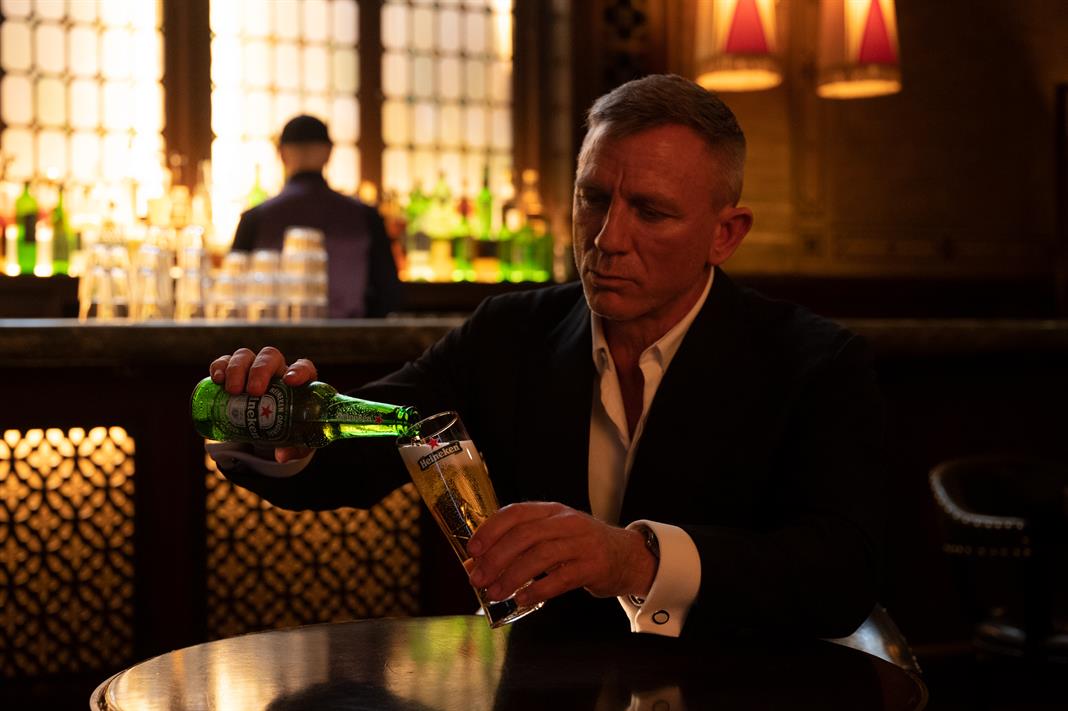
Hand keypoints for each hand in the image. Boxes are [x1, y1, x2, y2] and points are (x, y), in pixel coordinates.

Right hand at [208, 346, 318, 462]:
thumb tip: (281, 456)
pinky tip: (216, 379)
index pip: (303, 368)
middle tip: (253, 391)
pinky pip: (225, 362)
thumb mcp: (295, 441)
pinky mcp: (233, 373)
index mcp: (298, 383)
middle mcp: (276, 370)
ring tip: (232, 390)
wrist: (266, 428)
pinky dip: (219, 366)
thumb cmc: (287, 429)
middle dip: (260, 370)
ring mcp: (253, 369)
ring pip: (246, 356)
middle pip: (270, 357)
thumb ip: (294, 449)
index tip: (290, 381)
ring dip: (237, 368)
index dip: (298, 371)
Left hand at [466, 502, 656, 606]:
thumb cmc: (579, 546)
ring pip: (541, 556)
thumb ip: (521, 544)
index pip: (516, 513)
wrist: (625, 556)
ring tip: (495, 593)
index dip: (491, 529)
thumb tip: (479, 562)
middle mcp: (566, 522)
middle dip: (496, 558)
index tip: (473, 549)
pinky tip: (522, 599)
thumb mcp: (552, 534)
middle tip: (478, 578)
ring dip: (512, 576)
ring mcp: (581, 543)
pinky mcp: (593, 566)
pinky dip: (538, 590)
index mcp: (551, 511)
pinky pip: (561, 578)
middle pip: (525, 535)